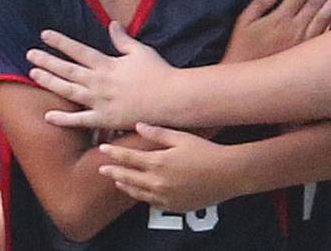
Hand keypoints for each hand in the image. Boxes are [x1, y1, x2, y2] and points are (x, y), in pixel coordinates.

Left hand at [27, 22, 174, 130]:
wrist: (171, 99)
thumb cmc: (159, 73)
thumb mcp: (140, 51)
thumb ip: (123, 40)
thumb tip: (112, 24)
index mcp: (107, 64)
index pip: (78, 50)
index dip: (60, 42)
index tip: (44, 35)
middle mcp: (99, 82)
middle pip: (67, 69)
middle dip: (47, 61)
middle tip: (29, 55)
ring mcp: (100, 102)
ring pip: (68, 91)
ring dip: (49, 82)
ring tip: (33, 75)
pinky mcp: (105, 119)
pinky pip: (80, 120)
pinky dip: (64, 118)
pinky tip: (48, 116)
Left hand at [98, 123, 232, 211]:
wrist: (228, 174)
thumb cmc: (206, 151)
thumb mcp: (181, 137)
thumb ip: (158, 133)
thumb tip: (138, 125)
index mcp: (158, 163)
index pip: (128, 158)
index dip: (114, 153)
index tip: (102, 149)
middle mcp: (158, 182)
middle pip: (128, 177)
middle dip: (114, 172)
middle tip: (101, 169)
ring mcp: (166, 197)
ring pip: (138, 193)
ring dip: (126, 186)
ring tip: (118, 181)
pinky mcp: (175, 206)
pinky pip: (153, 203)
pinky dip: (143, 197)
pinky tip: (141, 192)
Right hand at [223, 0, 330, 62]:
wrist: (248, 80)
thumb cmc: (242, 50)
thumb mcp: (243, 22)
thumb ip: (260, 3)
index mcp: (280, 18)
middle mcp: (295, 28)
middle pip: (315, 3)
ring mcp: (304, 42)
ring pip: (324, 17)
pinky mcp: (308, 55)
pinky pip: (325, 35)